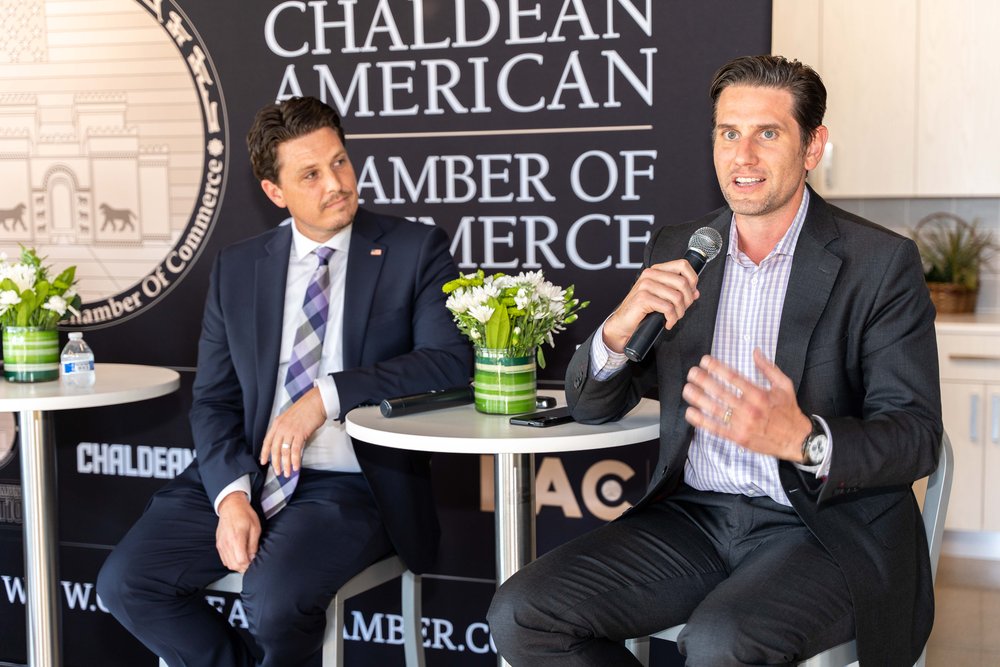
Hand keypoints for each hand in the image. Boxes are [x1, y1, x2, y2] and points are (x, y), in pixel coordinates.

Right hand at [216, 492, 260, 572]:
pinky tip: (238, 556)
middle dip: (244, 567)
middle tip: (251, 563)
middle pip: (234, 565)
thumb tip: (253, 557)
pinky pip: (224, 559)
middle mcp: (226, 543)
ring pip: (228, 564)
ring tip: (246, 560)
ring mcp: (221, 545)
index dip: (249, 565)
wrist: (231, 506)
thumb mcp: (255, 528)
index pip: (241, 561)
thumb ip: (253, 544)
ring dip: (237, 565)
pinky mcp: (219, 545)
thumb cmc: (244, 514)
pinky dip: (231, 561)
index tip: (254, 562)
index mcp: (236, 538)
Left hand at [260, 387, 327, 476]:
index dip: (264, 453)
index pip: (267, 441)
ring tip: (287, 473)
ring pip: (284, 451)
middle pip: (275, 449)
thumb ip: (286, 428)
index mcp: (277, 423)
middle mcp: (281, 427)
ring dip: (285, 464)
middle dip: (276, 463)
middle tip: (277, 472)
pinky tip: (295, 467)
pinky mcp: (300, 433)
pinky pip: (295, 450)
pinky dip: (295, 460)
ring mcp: (290, 430)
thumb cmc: (306, 408)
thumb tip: (286, 441)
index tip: (264, 462)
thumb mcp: (290, 417)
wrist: (317, 401)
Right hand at [603, 259, 699, 352]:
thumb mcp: (662, 297)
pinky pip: (667, 308)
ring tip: (674, 318)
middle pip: (682, 283)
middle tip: (682, 311)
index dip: (692, 279)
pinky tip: (667, 323)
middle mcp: (650, 274)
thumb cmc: (642, 310)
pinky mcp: (642, 298)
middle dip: (688, 300)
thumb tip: (695, 292)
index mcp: (656, 270)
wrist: (624, 323)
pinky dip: (671, 319)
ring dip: (680, 312)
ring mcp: (645, 285)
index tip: (691, 293)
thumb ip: (678, 292)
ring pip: (677, 297)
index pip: (683, 265)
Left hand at [682, 349, 811, 461]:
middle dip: (703, 381)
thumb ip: (768, 368)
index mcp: (759, 394)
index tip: (704, 361)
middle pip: (721, 392)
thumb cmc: (789, 411)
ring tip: (687, 389)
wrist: (797, 440)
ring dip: (698, 398)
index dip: (716, 368)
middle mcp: (749, 409)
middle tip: (691, 373)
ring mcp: (742, 424)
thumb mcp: (784, 385)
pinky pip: (716, 428)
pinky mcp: (738, 437)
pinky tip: (690, 412)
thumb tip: (755, 351)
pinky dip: (701, 421)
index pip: (733, 377)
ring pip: (715, 410)